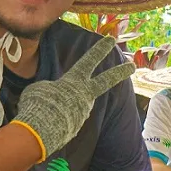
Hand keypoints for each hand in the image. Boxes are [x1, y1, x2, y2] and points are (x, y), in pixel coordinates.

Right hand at [12, 38, 134, 157]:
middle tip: (132, 65)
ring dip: (62, 108)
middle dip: (119, 72)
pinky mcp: (76, 128)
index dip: (100, 49)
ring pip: (75, 105)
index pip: (90, 60)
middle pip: (106, 80)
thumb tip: (54, 96)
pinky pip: (65, 119)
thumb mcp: (39, 89)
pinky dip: (56, 119)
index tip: (111, 39)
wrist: (41, 131)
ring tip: (48, 111)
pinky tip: (47, 122)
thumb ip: (49, 88)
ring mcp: (83, 112)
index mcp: (75, 81)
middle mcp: (85, 96)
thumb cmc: (39, 104)